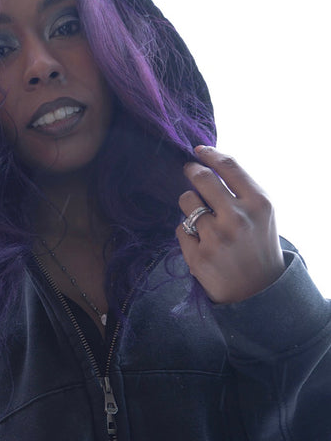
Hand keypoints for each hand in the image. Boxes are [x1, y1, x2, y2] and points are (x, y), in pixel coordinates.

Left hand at [176, 146, 285, 303]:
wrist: (257, 290)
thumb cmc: (257, 244)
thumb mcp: (262, 213)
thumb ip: (240, 189)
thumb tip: (207, 161)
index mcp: (258, 203)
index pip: (228, 166)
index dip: (209, 154)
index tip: (198, 150)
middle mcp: (237, 218)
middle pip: (202, 178)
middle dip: (191, 171)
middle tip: (189, 171)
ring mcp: (216, 238)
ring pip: (186, 202)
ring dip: (189, 205)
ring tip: (201, 217)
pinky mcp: (198, 256)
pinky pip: (180, 228)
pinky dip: (186, 232)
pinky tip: (201, 243)